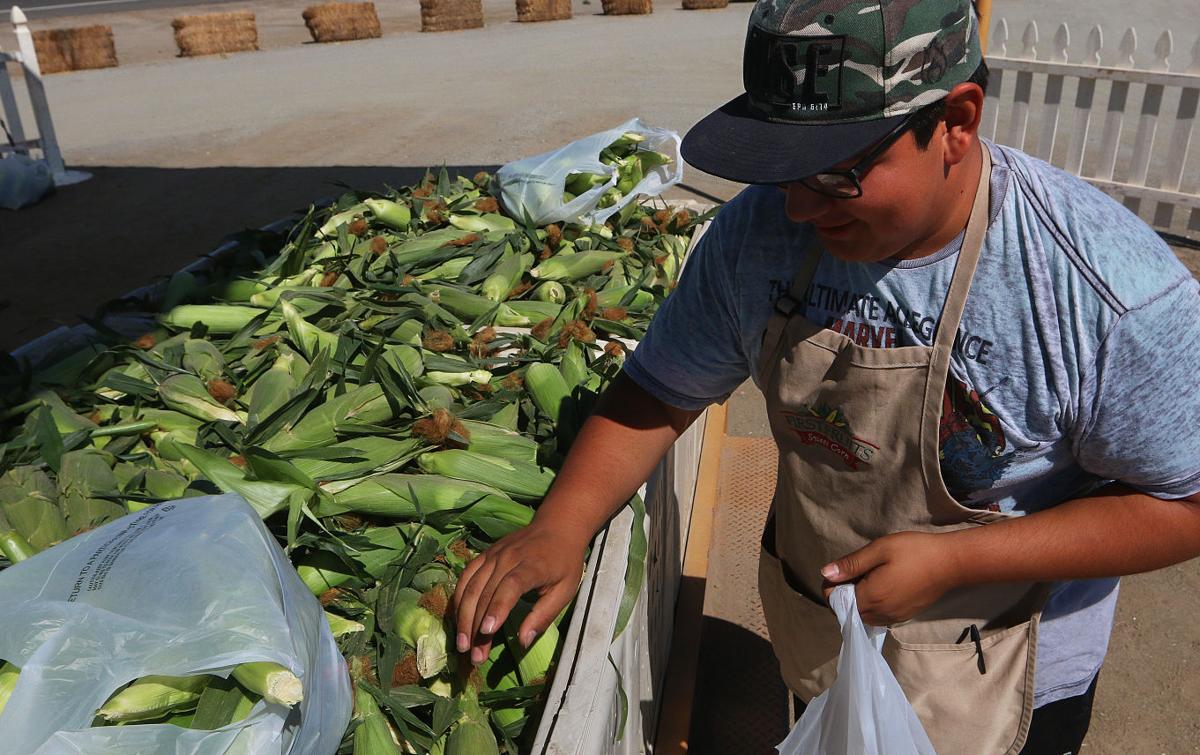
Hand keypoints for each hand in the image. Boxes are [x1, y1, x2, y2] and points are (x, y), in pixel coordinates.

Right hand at [452, 520, 585, 664]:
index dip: (497, 608)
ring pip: (470, 587)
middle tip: (473, 657)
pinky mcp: (484, 555)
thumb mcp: (565, 590)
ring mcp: (493, 555)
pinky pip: (465, 577)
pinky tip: (457, 620)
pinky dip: (458, 599)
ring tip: (462, 644)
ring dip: (463, 618)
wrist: (556, 527)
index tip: (487, 632)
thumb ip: (544, 616)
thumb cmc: (564, 562)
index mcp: (532, 566)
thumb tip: (523, 642)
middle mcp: (508, 558)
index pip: (510, 586)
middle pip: (485, 593)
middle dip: (476, 627)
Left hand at [820, 531, 961, 626]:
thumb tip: (825, 574)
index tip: (844, 568)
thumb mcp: (879, 550)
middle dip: (845, 593)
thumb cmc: (914, 552)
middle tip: (859, 570)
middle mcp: (879, 614)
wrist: (950, 563)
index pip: (835, 601)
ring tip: (871, 576)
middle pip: (847, 610)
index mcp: (870, 598)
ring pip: (862, 615)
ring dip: (859, 599)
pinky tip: (884, 584)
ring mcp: (892, 618)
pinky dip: (873, 604)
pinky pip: (878, 616)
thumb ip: (851, 564)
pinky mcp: (903, 617)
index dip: (832, 585)